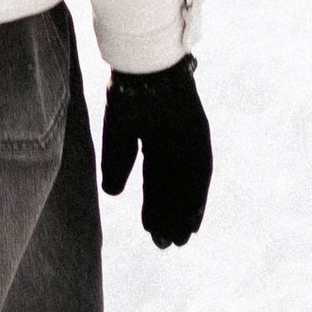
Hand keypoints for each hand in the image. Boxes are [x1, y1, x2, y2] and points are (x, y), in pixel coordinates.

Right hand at [100, 58, 211, 248]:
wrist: (143, 67)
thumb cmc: (126, 92)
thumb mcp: (118, 135)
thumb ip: (117, 163)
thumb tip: (111, 194)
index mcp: (151, 137)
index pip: (155, 179)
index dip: (154, 204)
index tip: (151, 229)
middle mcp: (172, 142)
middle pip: (171, 186)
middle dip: (168, 214)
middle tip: (165, 244)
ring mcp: (187, 140)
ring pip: (186, 185)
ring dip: (183, 213)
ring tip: (177, 239)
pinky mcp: (199, 138)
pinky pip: (199, 175)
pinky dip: (196, 199)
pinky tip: (192, 220)